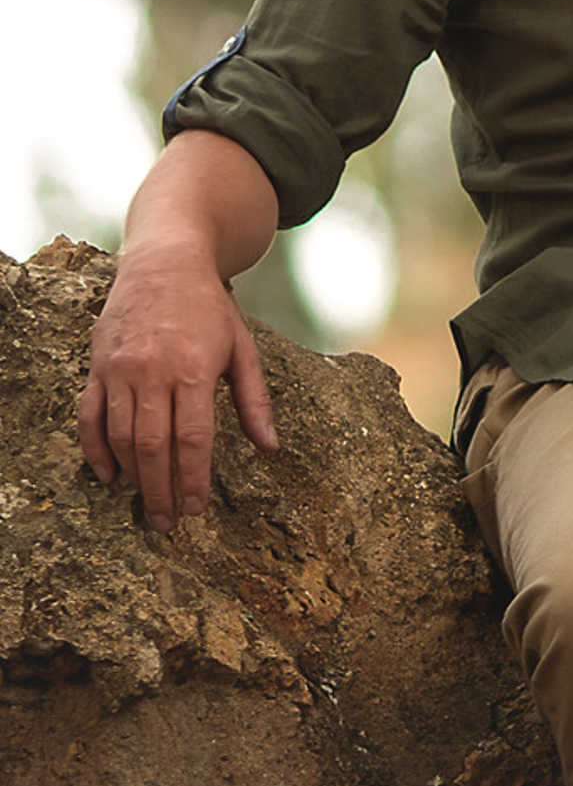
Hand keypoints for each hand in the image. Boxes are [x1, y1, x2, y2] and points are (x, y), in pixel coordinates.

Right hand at [78, 249, 278, 531]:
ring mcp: (120, 370)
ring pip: (120, 437)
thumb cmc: (211, 308)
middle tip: (167, 523)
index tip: (196, 509)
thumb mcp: (242, 347)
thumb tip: (271, 446)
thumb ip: (254, 399)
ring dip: (132, 477)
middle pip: (153, 447)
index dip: (194, 478)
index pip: (193, 439)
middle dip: (161, 490)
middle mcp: (154, 372)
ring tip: (146, 503)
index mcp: (195, 369)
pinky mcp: (97, 368)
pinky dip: (95, 451)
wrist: (166, 262)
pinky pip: (89, 418)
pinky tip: (109, 476)